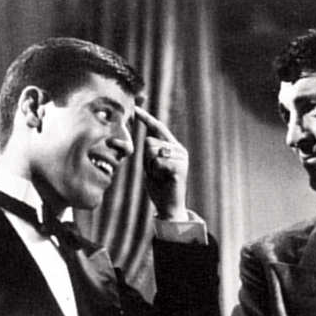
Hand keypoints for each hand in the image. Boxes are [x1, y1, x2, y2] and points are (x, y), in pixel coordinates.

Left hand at [135, 106, 188, 220]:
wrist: (169, 206)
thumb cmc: (159, 186)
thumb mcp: (151, 165)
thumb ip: (150, 152)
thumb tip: (147, 138)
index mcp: (172, 146)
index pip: (158, 128)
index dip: (146, 118)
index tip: (134, 109)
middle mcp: (179, 149)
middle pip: (150, 141)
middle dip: (146, 159)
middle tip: (155, 172)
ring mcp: (181, 158)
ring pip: (153, 151)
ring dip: (150, 166)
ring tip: (160, 176)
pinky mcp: (180, 167)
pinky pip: (158, 162)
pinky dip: (156, 172)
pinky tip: (164, 179)